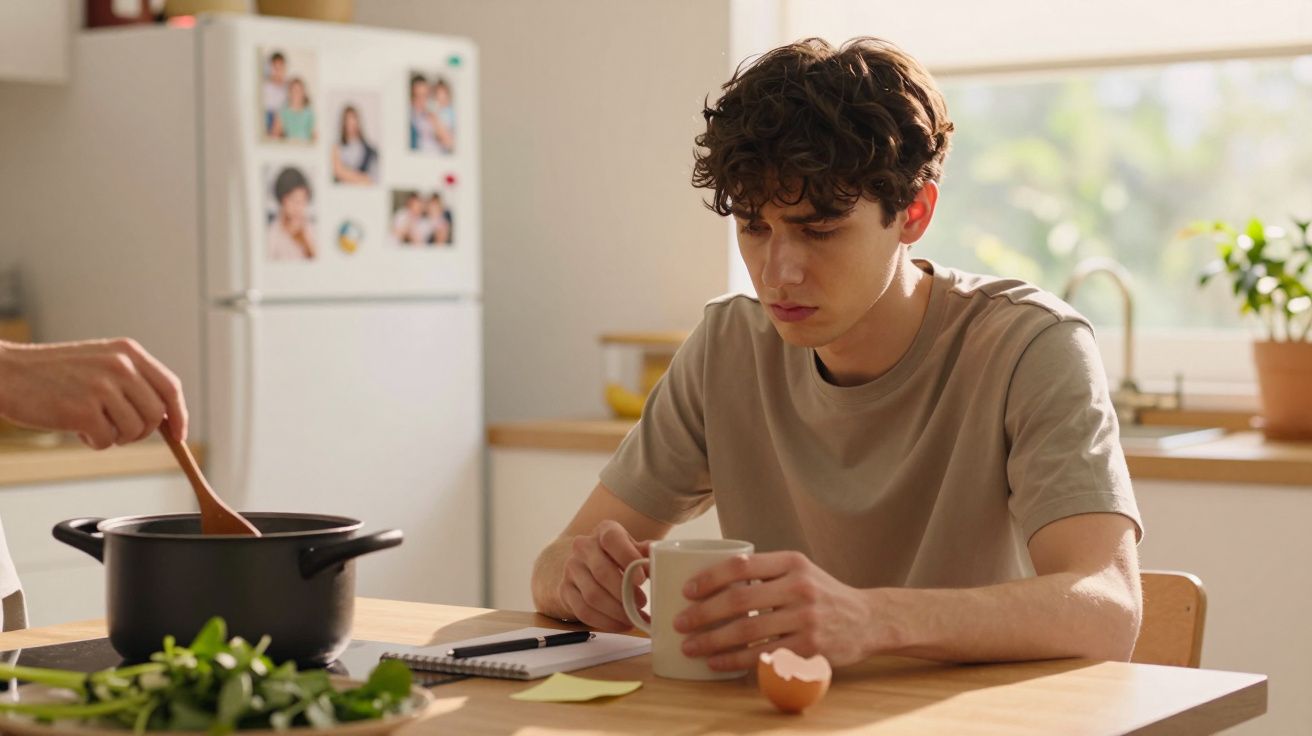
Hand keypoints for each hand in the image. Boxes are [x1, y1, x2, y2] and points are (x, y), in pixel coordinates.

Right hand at [0, 338, 187, 448]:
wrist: (6, 373)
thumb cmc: (53, 373)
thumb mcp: (100, 362)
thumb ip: (133, 381)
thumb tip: (167, 417)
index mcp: (128, 352)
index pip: (171, 387)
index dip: (179, 415)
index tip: (179, 435)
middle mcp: (120, 366)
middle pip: (156, 415)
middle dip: (141, 432)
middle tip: (116, 429)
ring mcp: (102, 387)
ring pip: (134, 431)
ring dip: (115, 437)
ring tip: (90, 423)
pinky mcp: (83, 410)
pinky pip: (108, 441)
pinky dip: (95, 442)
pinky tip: (76, 427)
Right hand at [556, 520, 651, 631]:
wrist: (588, 566)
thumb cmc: (619, 557)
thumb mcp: (633, 549)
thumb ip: (647, 554)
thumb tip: (662, 562)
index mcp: (604, 531)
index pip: (612, 540)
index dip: (627, 558)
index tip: (642, 579)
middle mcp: (583, 546)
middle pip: (602, 572)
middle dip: (624, 592)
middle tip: (641, 604)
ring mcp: (572, 568)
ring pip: (592, 595)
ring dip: (616, 611)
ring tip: (634, 618)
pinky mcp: (565, 590)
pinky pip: (583, 611)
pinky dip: (605, 622)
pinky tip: (621, 625)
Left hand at [674, 551, 877, 671]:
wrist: (868, 619)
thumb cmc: (822, 594)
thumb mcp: (799, 570)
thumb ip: (764, 572)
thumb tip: (710, 580)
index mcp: (792, 562)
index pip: (741, 565)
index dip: (709, 578)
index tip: (686, 591)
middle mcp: (800, 587)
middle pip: (739, 600)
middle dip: (702, 614)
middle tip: (680, 623)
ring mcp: (806, 619)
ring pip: (747, 632)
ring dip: (712, 641)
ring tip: (690, 646)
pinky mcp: (810, 647)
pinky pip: (763, 655)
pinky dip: (734, 661)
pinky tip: (716, 662)